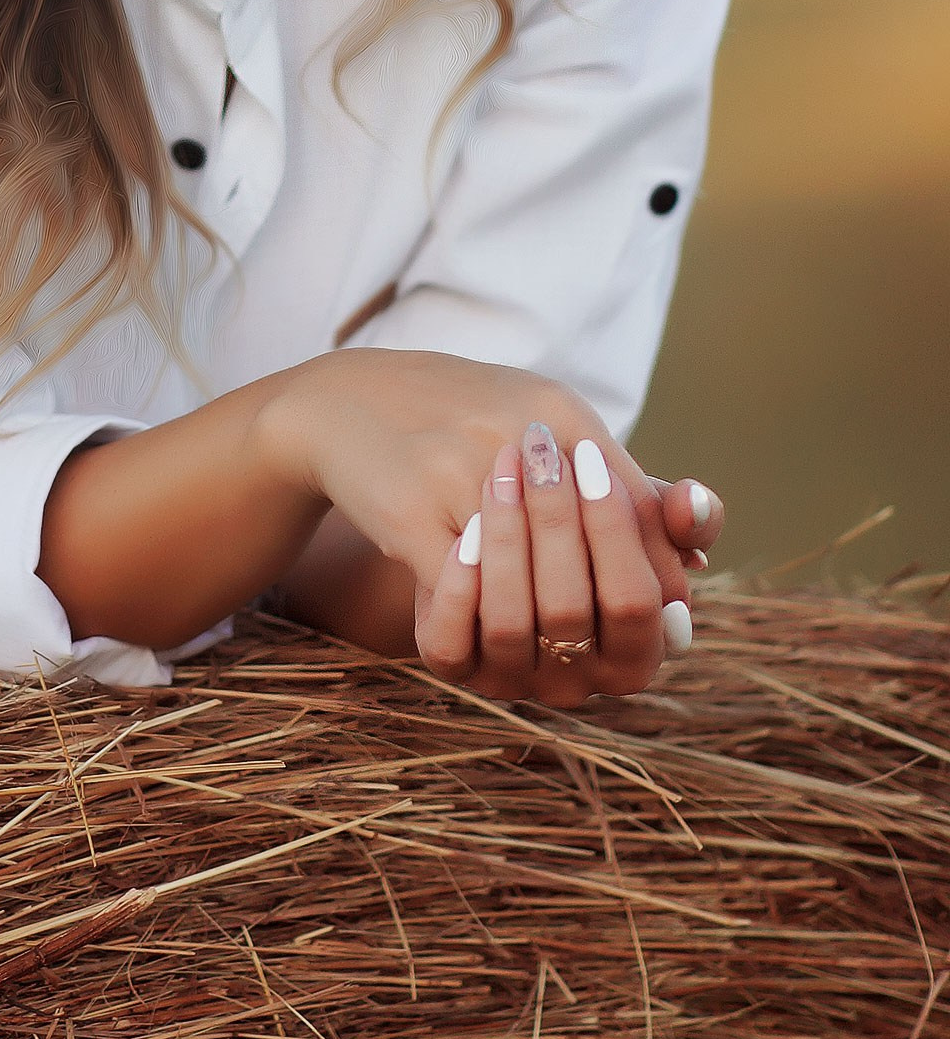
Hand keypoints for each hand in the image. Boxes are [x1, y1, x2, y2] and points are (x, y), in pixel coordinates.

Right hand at [260, 350, 718, 703]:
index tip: (646, 616)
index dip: (659, 584)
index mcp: (567, 413)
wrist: (343, 401)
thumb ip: (624, 492)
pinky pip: (465, 603)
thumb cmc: (462, 427)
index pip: (651, 520)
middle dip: (606, 623)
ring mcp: (466, 471)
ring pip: (542, 604)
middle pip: (612, 577)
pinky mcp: (410, 511)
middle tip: (579, 637)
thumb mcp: (546, 431)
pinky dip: (476, 627)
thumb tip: (696, 565)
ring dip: (539, 631)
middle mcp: (524, 433)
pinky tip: (475, 627)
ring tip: (529, 634)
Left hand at [418, 426, 720, 706]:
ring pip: (510, 624)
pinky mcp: (460, 672)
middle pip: (569, 609)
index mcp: (637, 654)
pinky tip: (463, 528)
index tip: (588, 453)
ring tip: (502, 468)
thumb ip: (667, 509)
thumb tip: (692, 501)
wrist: (485, 528)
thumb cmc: (578, 523)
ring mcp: (516, 682)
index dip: (615, 527)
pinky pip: (453, 646)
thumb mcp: (625, 509)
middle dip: (555, 520)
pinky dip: (459, 588)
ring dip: (505, 539)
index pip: (634, 600)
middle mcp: (579, 683)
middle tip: (537, 447)